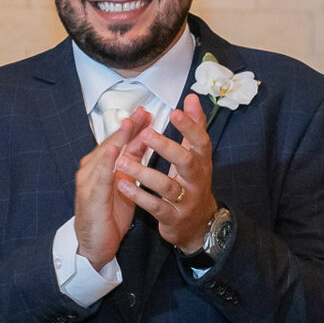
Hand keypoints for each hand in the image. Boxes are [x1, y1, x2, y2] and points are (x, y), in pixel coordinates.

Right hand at [75, 108, 146, 267]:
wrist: (95, 245)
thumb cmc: (109, 214)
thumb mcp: (125, 184)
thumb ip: (132, 162)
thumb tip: (143, 141)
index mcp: (101, 166)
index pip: (118, 141)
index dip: (132, 127)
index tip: (146, 113)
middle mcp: (92, 170)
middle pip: (111, 143)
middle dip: (127, 127)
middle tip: (141, 112)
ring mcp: (88, 183)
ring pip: (104, 156)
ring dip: (117, 139)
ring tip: (129, 124)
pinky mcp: (90, 198)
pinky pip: (99, 178)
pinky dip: (106, 163)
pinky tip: (114, 151)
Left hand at [118, 94, 217, 252]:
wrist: (199, 224)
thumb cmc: (192, 182)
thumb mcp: (196, 156)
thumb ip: (193, 127)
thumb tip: (191, 98)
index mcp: (202, 162)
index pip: (201, 141)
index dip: (190, 126)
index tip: (175, 111)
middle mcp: (197, 181)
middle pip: (186, 162)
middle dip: (166, 147)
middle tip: (145, 134)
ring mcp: (186, 201)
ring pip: (167, 186)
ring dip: (143, 173)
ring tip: (121, 161)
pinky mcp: (173, 218)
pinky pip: (155, 207)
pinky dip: (138, 196)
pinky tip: (121, 185)